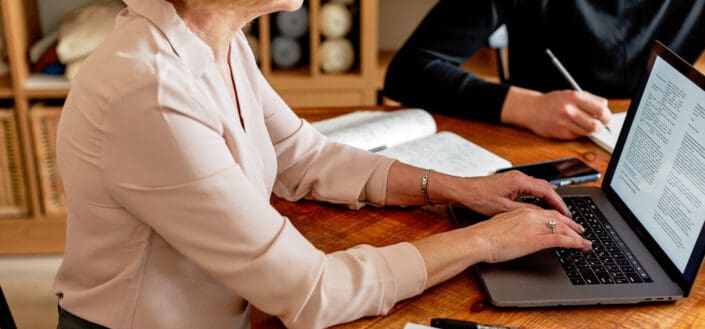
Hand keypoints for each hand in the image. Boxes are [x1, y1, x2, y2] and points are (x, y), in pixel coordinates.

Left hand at [453, 170, 569, 216]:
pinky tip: (541, 203)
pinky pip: (530, 187)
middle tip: (566, 215)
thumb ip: (524, 211)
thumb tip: (541, 215)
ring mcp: (514, 178)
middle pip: (546, 187)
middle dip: (557, 201)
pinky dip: (539, 195)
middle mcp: (518, 176)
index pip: (547, 191)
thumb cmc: (478, 197)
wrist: (462, 190)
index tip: (567, 214)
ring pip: (539, 186)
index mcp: (519, 181)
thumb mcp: (503, 209)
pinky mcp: (510, 181)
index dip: (559, 204)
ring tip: (557, 211)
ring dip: (549, 198)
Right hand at [465, 207, 591, 263]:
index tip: (565, 222)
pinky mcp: (536, 239)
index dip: (559, 218)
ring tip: (585, 240)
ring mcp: (535, 226)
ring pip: (563, 227)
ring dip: (577, 234)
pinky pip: (561, 239)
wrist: (478, 239)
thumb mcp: (501, 225)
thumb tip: (518, 231)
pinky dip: (575, 242)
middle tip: (580, 230)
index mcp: (521, 211)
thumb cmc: (484, 235)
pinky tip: (581, 246)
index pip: (546, 212)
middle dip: (572, 225)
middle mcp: (530, 215)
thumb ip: (514, 225)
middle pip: (558, 218)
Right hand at [501, 87, 611, 139]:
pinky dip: (580, 133)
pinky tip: (573, 127)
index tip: (604, 115)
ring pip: (589, 131)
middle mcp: (570, 110)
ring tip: (587, 125)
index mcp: (574, 97)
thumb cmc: (552, 102)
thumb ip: (587, 100)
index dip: (606, 113)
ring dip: (591, 130)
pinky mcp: (561, 133)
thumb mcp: (569, 94)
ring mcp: (565, 122)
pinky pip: (578, 135)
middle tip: (601, 124)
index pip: (601, 107)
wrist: (531, 109)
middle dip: (603, 124)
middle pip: (598, 122)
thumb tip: (605, 109)